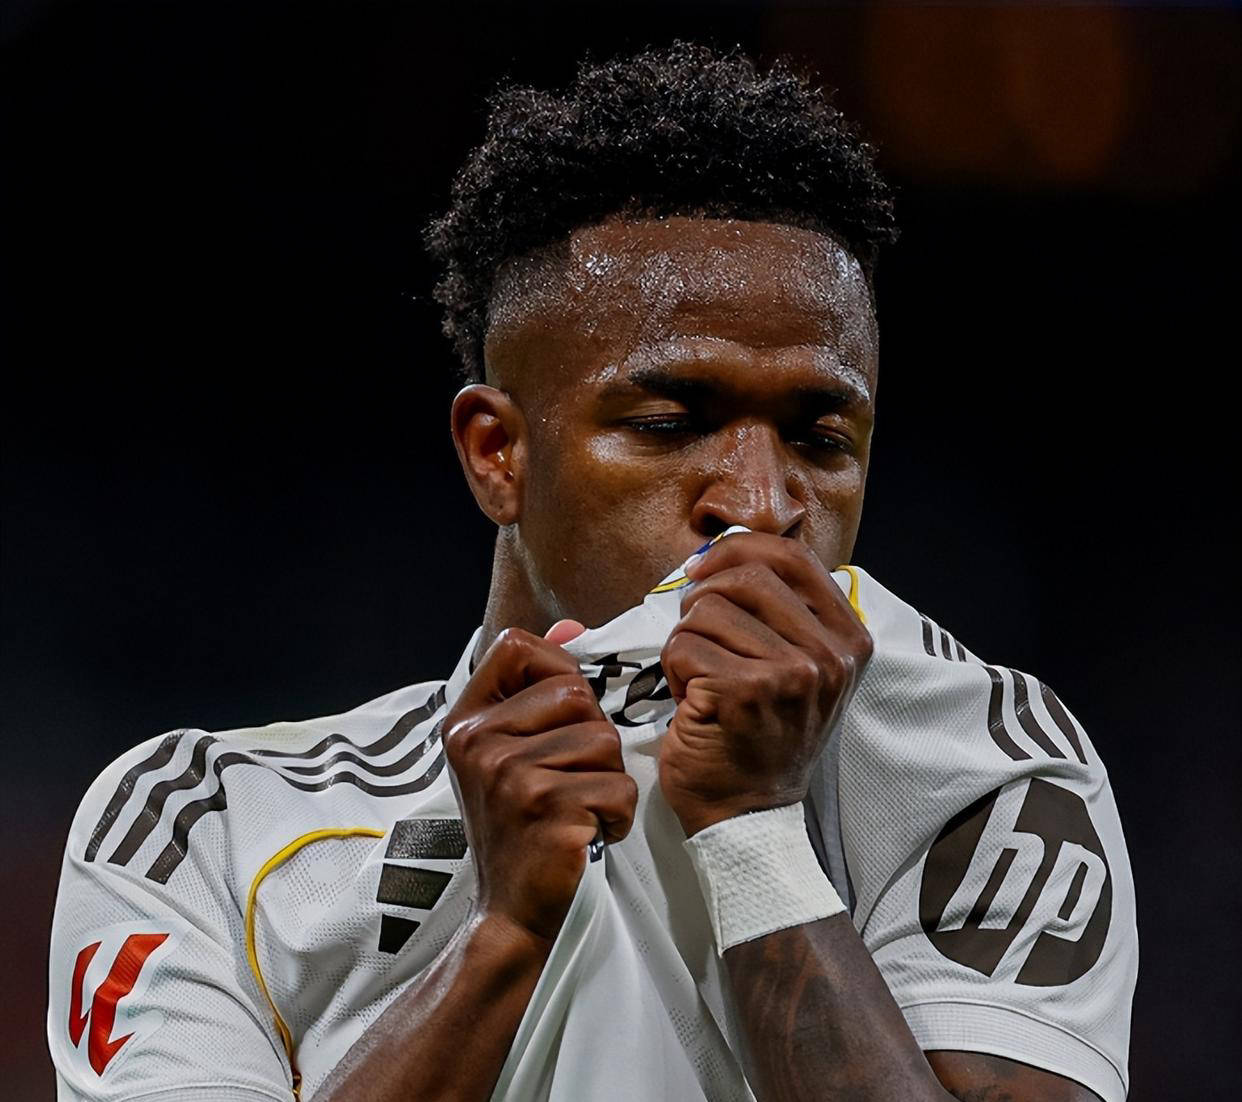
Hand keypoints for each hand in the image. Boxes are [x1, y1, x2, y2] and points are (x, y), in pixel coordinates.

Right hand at [444, 626, 637, 942]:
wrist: (513, 913)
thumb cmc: (521, 828)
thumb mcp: (514, 751)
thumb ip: (539, 685)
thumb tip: (572, 622)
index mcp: (466, 721)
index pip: (516, 646)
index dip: (553, 668)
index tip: (557, 716)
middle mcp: (479, 742)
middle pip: (576, 693)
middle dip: (592, 738)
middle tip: (569, 782)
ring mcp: (510, 775)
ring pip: (604, 741)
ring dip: (607, 781)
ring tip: (576, 812)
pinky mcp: (549, 808)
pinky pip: (619, 786)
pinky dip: (618, 815)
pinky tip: (587, 835)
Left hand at [658, 532, 872, 836]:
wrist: (748, 815)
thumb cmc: (759, 734)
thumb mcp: (796, 667)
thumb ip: (778, 609)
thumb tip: (720, 549)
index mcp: (848, 639)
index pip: (791, 555)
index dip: (736, 550)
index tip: (705, 573)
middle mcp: (829, 655)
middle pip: (743, 575)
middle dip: (704, 601)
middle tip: (699, 641)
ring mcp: (790, 674)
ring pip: (706, 610)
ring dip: (686, 643)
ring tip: (700, 682)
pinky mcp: (744, 692)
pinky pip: (682, 646)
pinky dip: (672, 671)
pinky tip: (691, 703)